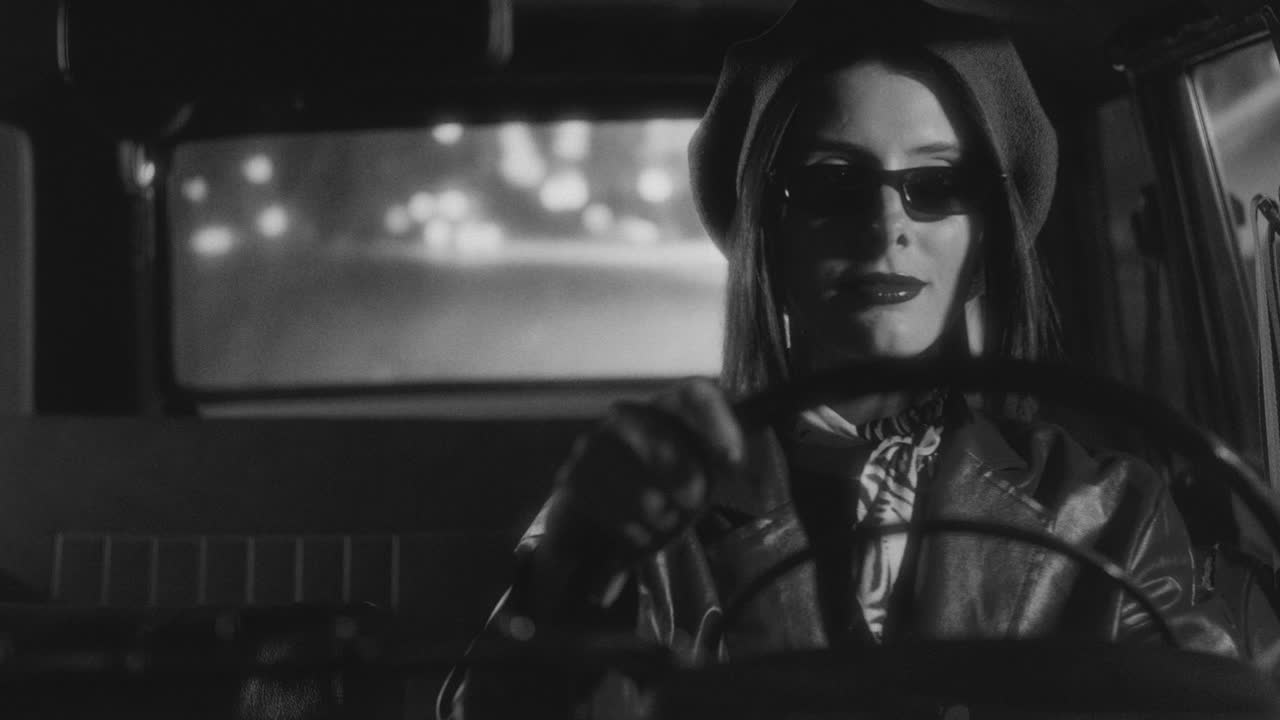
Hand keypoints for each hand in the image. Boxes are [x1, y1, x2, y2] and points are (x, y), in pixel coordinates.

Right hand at [552, 378, 745, 556]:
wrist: (597, 524)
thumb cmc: (659, 493)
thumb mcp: (699, 478)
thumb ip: (726, 472)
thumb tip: (761, 484)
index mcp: (666, 410)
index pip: (694, 393)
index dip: (716, 421)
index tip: (734, 460)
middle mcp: (627, 417)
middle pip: (657, 428)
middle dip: (680, 469)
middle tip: (691, 499)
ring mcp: (594, 444)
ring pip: (630, 471)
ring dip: (655, 507)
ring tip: (662, 518)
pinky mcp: (572, 479)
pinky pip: (605, 503)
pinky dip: (630, 526)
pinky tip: (638, 532)